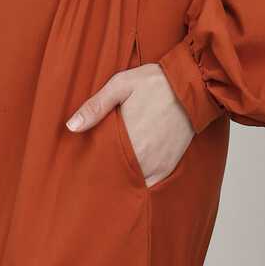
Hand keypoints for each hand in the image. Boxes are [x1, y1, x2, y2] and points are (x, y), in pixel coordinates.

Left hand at [65, 63, 193, 186]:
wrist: (193, 86)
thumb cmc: (155, 82)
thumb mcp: (121, 85)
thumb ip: (96, 106)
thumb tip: (71, 126)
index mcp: (127, 137)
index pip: (101, 163)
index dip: (90, 167)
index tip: (81, 167)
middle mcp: (143, 156)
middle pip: (115, 176)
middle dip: (104, 174)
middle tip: (92, 174)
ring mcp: (157, 163)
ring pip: (132, 182)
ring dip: (121, 180)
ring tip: (108, 175)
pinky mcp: (168, 165)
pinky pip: (149, 183)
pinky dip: (139, 181)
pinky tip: (129, 175)